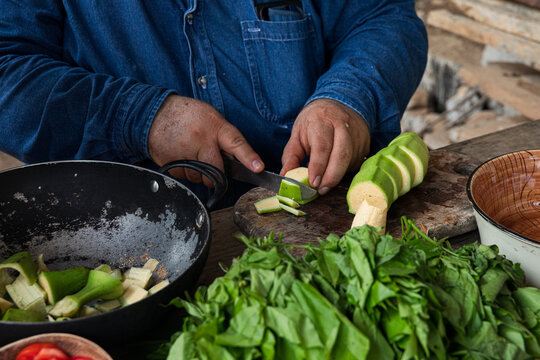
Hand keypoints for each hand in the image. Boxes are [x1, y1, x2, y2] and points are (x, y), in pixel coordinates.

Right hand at [148, 94, 262, 186]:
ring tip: (190, 152)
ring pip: (199, 178)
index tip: (257, 168)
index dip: (248, 157)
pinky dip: (184, 171)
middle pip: (216, 171)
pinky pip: (184, 177)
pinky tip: (180, 155)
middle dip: (215, 173)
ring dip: (198, 172)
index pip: (236, 143)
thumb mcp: (210, 117)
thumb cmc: (187, 115)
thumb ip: (224, 137)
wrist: (154, 113)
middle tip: (208, 160)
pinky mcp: (171, 163)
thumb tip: (237, 160)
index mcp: (215, 127)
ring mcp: (185, 152)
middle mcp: (201, 140)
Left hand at [281, 98, 369, 194]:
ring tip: (325, 186)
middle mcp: (342, 126)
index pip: (322, 146)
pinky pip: (356, 162)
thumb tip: (286, 175)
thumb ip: (291, 156)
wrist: (338, 104)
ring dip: (338, 176)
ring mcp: (356, 135)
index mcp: (322, 121)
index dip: (318, 166)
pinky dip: (345, 172)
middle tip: (320, 190)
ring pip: (350, 160)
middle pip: (341, 155)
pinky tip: (335, 173)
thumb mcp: (297, 134)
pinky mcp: (364, 144)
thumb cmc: (314, 122)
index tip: (313, 182)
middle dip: (331, 176)